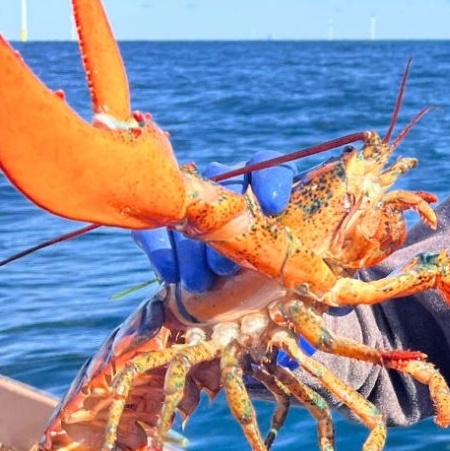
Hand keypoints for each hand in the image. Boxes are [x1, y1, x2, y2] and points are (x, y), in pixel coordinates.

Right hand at [131, 150, 294, 291]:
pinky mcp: (162, 219)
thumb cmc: (264, 265)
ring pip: (190, 212)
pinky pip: (155, 225)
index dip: (272, 181)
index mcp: (263, 185)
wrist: (223, 284)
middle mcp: (228, 185)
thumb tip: (294, 268)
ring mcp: (193, 199)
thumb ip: (282, 250)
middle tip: (227, 266)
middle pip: (224, 192)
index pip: (269, 166)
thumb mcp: (279, 257)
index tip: (274, 207)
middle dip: (226, 232)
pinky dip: (162, 250)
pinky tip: (171, 274)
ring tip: (200, 281)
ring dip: (193, 250)